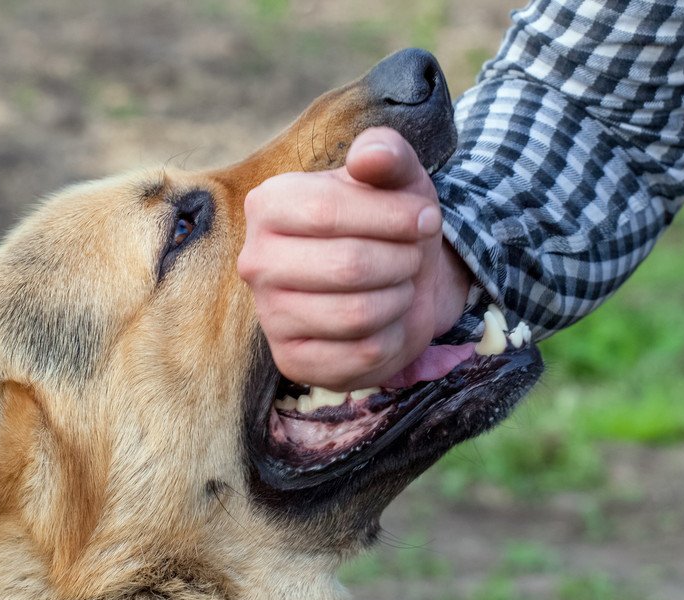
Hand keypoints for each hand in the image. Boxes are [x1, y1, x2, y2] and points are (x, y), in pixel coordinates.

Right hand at [237, 127, 470, 391]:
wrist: (396, 279)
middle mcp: (257, 262)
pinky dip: (393, 337)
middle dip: (401, 260)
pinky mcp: (292, 362)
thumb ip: (386, 153)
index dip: (393, 217)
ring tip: (398, 285)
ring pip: (357, 314)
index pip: (327, 211)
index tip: (426, 218)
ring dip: (399, 298)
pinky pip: (363, 354)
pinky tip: (386, 321)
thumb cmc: (388, 222)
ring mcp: (270, 316)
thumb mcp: (396, 177)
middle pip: (347, 266)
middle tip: (411, 256)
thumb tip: (369, 157)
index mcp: (268, 205)